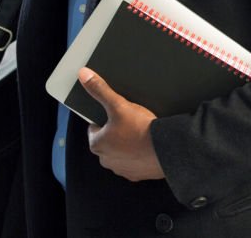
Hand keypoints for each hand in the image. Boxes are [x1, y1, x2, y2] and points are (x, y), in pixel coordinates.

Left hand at [78, 67, 164, 181]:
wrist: (166, 149)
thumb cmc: (140, 129)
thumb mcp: (119, 105)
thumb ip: (100, 90)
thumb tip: (84, 76)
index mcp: (97, 144)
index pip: (95, 127)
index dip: (106, 118)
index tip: (118, 114)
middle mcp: (105, 160)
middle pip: (108, 140)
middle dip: (117, 132)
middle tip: (132, 122)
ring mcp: (121, 169)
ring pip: (121, 152)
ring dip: (128, 145)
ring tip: (141, 133)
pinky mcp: (136, 174)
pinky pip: (134, 162)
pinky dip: (139, 155)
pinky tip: (148, 145)